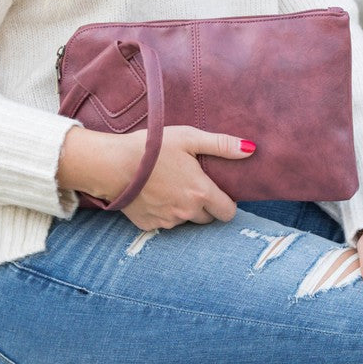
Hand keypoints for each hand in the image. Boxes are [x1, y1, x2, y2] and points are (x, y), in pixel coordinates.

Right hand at [90, 125, 255, 230]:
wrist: (111, 164)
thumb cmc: (152, 147)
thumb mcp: (189, 137)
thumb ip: (221, 145)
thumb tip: (251, 149)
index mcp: (201, 192)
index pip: (228, 213)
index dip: (226, 203)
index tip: (217, 191)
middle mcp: (186, 212)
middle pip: (207, 218)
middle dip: (204, 206)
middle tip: (192, 185)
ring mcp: (167, 221)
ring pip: (185, 221)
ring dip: (183, 210)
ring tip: (170, 187)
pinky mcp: (149, 225)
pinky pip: (164, 224)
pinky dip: (163, 213)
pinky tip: (154, 195)